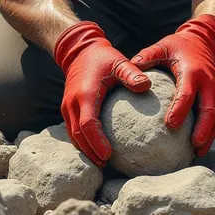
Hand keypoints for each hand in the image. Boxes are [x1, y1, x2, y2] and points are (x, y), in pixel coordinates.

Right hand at [54, 21, 151, 165]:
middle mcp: (72, 103)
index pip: (88, 125)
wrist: (79, 51)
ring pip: (73, 135)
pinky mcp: (67, 108)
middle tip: (107, 163)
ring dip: (85, 149)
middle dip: (91, 152)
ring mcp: (67, 106)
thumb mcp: (119, 62)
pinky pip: (72, 129)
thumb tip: (147, 86)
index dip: (97, 142)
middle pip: (78, 136)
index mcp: (85, 95)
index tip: (109, 155)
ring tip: (102, 161)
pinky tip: (95, 148)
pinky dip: (82, 141)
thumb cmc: (103, 57)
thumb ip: (132, 74)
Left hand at [131, 14, 214, 156]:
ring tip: (198, 153)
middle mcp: (208, 83)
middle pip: (209, 109)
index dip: (180, 108)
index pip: (187, 92)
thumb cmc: (178, 46)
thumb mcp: (163, 46)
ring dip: (209, 135)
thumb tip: (130, 66)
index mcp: (192, 71)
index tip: (171, 124)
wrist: (204, 42)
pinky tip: (199, 148)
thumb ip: (148, 56)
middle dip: (203, 128)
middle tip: (194, 145)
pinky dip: (210, 132)